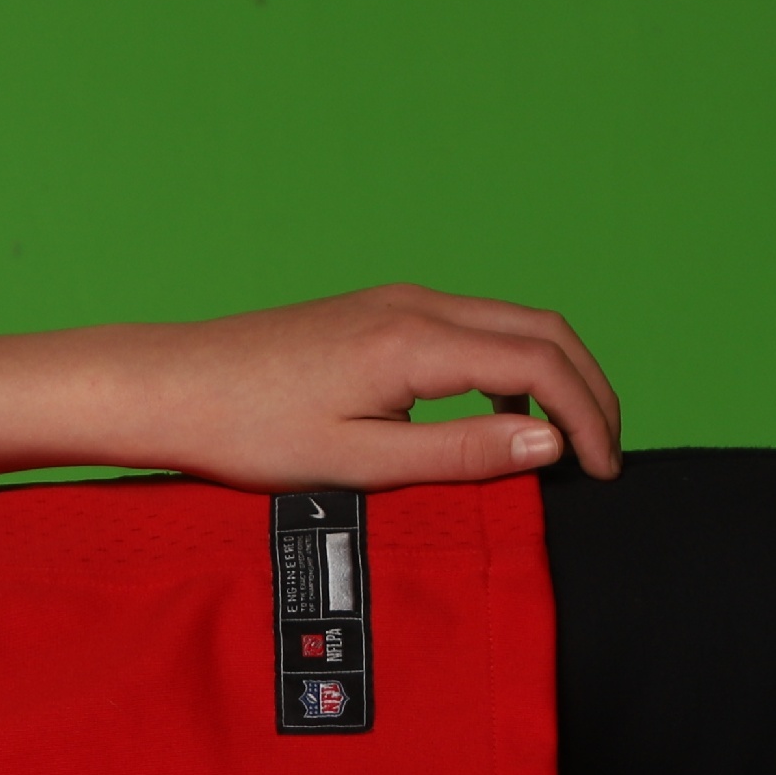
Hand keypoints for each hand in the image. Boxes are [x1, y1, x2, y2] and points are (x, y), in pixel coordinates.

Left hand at [123, 286, 624, 490]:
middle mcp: (417, 306)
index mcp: (416, 343)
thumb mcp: (356, 462)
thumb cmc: (244, 430)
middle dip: (590, 392)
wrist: (169, 387)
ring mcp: (398, 302)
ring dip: (553, 377)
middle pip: (545, 333)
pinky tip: (498, 420)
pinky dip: (509, 368)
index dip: (588, 419)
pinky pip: (472, 329)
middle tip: (606, 456)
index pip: (542, 367)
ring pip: (512, 325)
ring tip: (564, 444)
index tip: (603, 472)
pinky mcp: (378, 312)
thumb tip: (549, 444)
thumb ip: (458, 456)